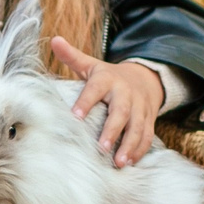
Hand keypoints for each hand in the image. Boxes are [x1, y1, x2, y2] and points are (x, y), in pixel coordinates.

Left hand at [50, 38, 164, 167]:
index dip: (86, 101)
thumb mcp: (92, 65)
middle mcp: (126, 93)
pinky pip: (147, 136)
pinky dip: (140, 150)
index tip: (75, 116)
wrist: (146, 78)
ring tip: (119, 162)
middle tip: (102, 147)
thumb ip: (72, 57)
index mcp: (108, 79)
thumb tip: (54, 40)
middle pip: (122, 111)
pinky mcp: (149, 120)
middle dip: (113, 129)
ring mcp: (140, 108)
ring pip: (138, 127)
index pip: (96, 89)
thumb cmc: (109, 77)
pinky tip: (130, 163)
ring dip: (130, 145)